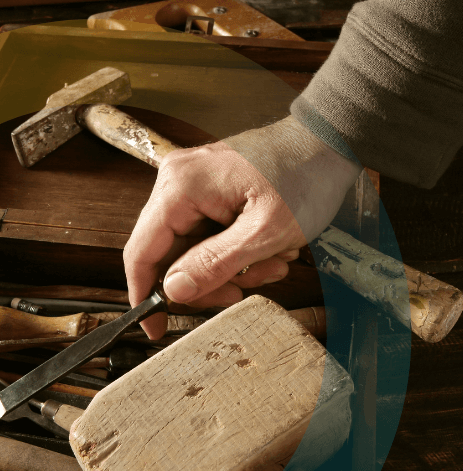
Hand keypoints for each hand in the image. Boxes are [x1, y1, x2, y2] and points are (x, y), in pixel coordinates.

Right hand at [123, 116, 361, 338]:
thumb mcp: (265, 231)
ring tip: (268, 263)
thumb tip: (173, 290)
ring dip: (227, 269)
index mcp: (180, 186)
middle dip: (207, 281)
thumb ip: (215, 263)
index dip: (144, 295)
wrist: (328, 143)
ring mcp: (190, 186)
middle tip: (242, 290)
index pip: (142, 250)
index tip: (154, 327)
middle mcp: (176, 182)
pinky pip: (205, 236)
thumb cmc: (305, 175)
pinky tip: (264, 250)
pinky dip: (232, 253)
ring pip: (190, 251)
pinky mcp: (206, 192)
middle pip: (168, 255)